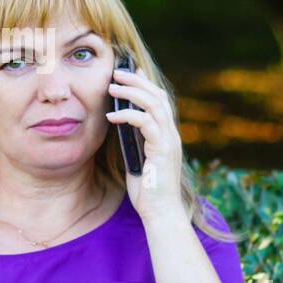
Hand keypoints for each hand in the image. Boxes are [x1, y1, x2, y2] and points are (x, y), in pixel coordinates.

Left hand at [106, 66, 185, 225]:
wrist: (160, 212)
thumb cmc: (148, 190)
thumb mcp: (138, 159)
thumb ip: (134, 141)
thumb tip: (119, 125)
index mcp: (166, 135)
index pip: (159, 100)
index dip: (145, 82)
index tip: (129, 70)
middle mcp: (171, 133)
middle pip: (157, 95)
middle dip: (137, 80)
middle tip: (117, 71)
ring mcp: (168, 140)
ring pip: (153, 104)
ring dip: (131, 92)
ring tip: (111, 87)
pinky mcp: (162, 149)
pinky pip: (145, 122)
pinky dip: (128, 115)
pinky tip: (111, 116)